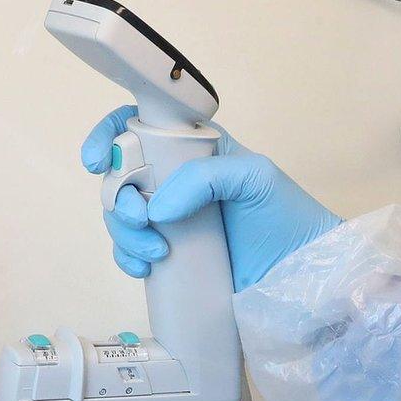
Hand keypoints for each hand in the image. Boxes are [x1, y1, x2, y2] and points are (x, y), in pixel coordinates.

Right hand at [82, 105, 341, 291]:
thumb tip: (158, 206)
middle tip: (143, 221)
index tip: (98, 162)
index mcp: (193, 149)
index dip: (109, 137)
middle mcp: (176, 180)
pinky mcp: (171, 255)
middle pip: (121, 177)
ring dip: (124, 233)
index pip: (137, 128)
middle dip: (119, 200)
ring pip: (121, 217)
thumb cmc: (288, 217)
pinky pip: (131, 251)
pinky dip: (127, 258)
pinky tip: (145, 268)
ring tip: (157, 253)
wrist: (302, 273)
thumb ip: (207, 176)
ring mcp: (171, 219)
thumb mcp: (255, 178)